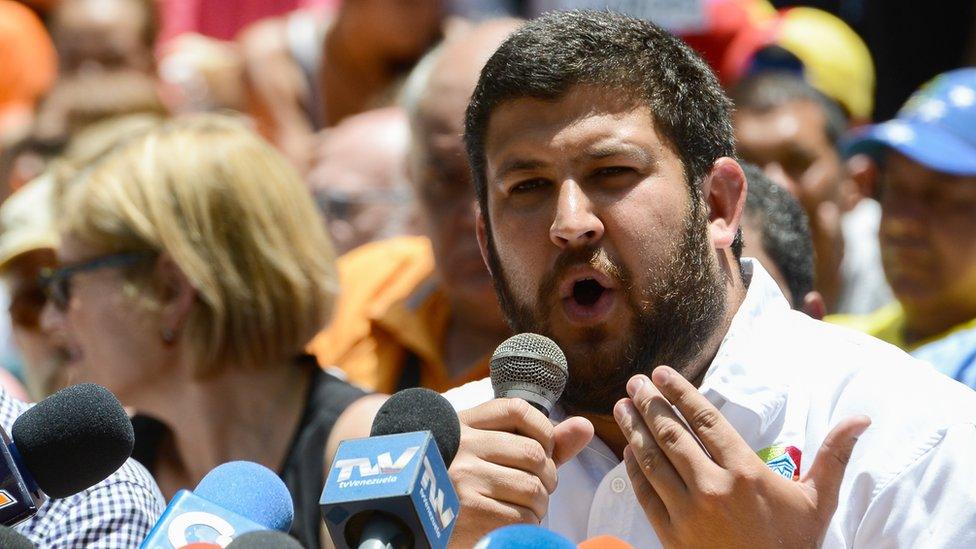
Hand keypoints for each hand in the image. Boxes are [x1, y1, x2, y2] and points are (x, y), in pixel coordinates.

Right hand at [447, 399, 592, 547]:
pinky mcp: (469, 514)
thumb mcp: (494, 454)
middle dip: (546, 476)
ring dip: (539, 504)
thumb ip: (541, 441)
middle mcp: (462, 447)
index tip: (541, 450)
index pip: (518, 409)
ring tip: (522, 507)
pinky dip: (527, 525)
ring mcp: (463, 479)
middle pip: (533, 453)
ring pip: (532, 488)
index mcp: (464, 425)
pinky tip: (509, 523)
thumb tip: (586, 426)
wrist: (425, 524)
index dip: (543, 431)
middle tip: (535, 488)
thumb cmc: (469, 487)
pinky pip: (522, 518)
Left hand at [615, 366, 869, 548]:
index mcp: (746, 472)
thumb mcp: (818, 501)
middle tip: (634, 381)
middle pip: (672, 434)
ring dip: (634, 429)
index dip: (680, 393)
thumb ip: (833, 455)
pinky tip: (627, 452)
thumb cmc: (796, 545)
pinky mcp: (670, 534)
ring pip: (652, 460)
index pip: (705, 420)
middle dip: (650, 404)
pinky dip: (633, 470)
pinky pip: (644, 494)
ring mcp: (687, 512)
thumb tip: (862, 418)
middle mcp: (712, 487)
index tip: (661, 373)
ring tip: (622, 406)